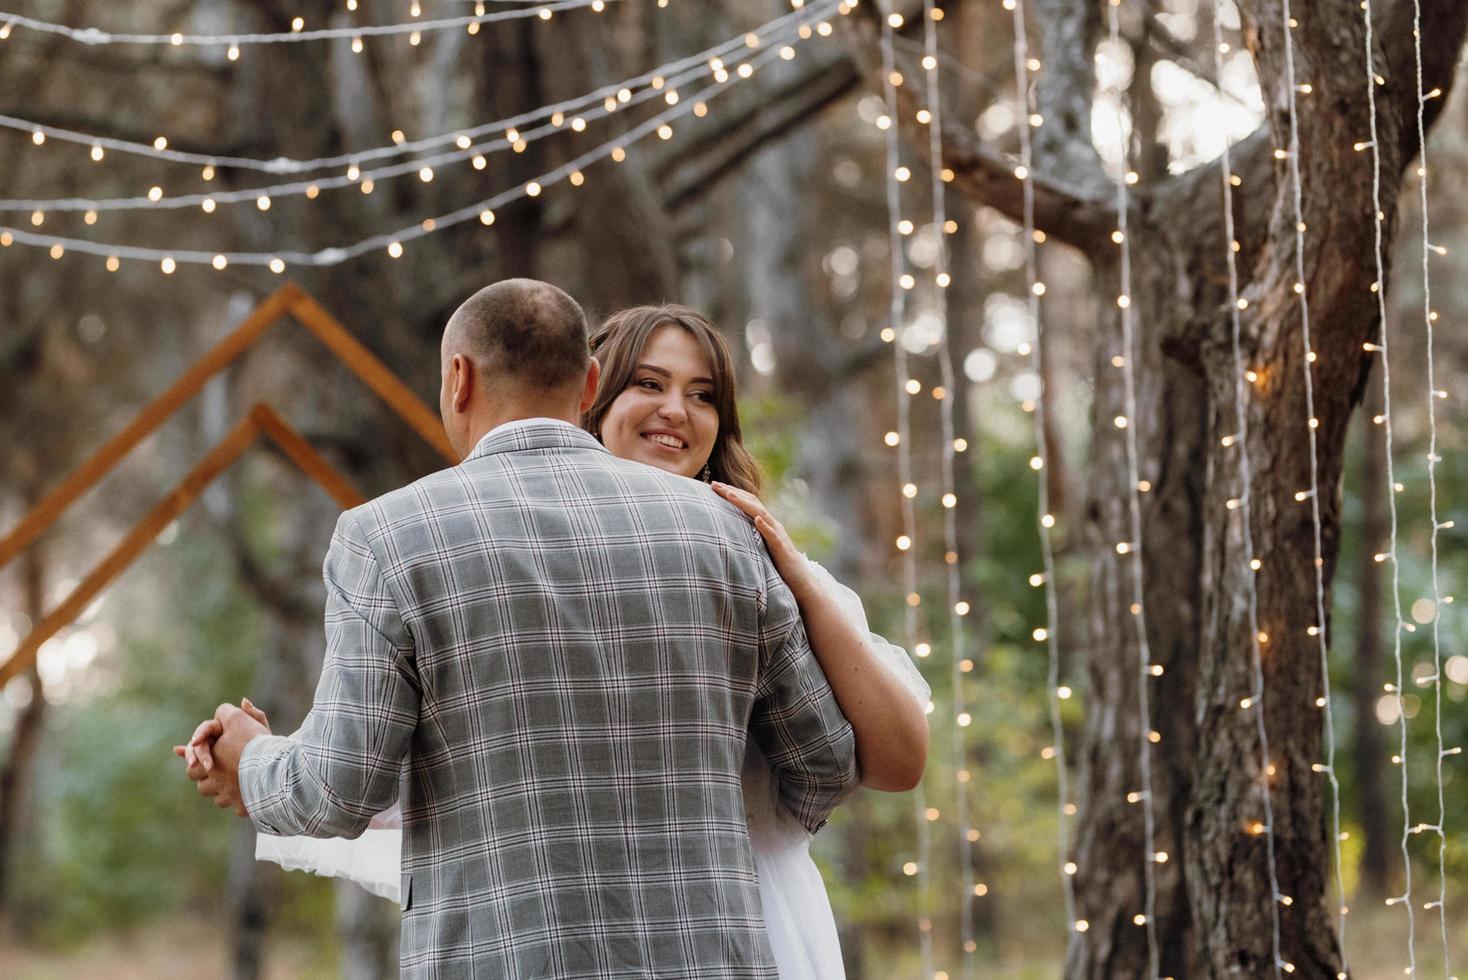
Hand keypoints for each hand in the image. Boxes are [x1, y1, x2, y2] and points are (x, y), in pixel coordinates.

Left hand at [177, 701, 269, 817]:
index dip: (196, 761)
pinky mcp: (244, 809)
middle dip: (209, 779)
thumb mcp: (238, 718)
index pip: (191, 767)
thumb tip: (230, 706)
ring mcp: (229, 799)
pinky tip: (252, 794)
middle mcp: (215, 784)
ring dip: (224, 792)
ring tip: (237, 782)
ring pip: (220, 798)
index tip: (199, 759)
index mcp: (208, 765)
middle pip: (203, 786)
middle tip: (218, 772)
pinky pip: (239, 808)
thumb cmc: (253, 742)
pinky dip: (243, 802)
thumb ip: (226, 712)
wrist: (274, 768)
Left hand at [710, 482, 815, 601]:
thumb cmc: (777, 567)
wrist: (800, 582)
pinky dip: (765, 526)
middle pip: (752, 502)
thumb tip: (726, 534)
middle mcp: (772, 524)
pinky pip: (773, 536)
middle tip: (714, 484)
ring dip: (744, 503)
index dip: (731, 492)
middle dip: (732, 492)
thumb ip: (747, 538)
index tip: (713, 485)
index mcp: (766, 523)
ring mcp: (778, 535)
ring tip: (729, 494)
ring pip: (761, 514)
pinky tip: (757, 520)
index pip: (748, 502)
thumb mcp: (758, 548)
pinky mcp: (782, 549)